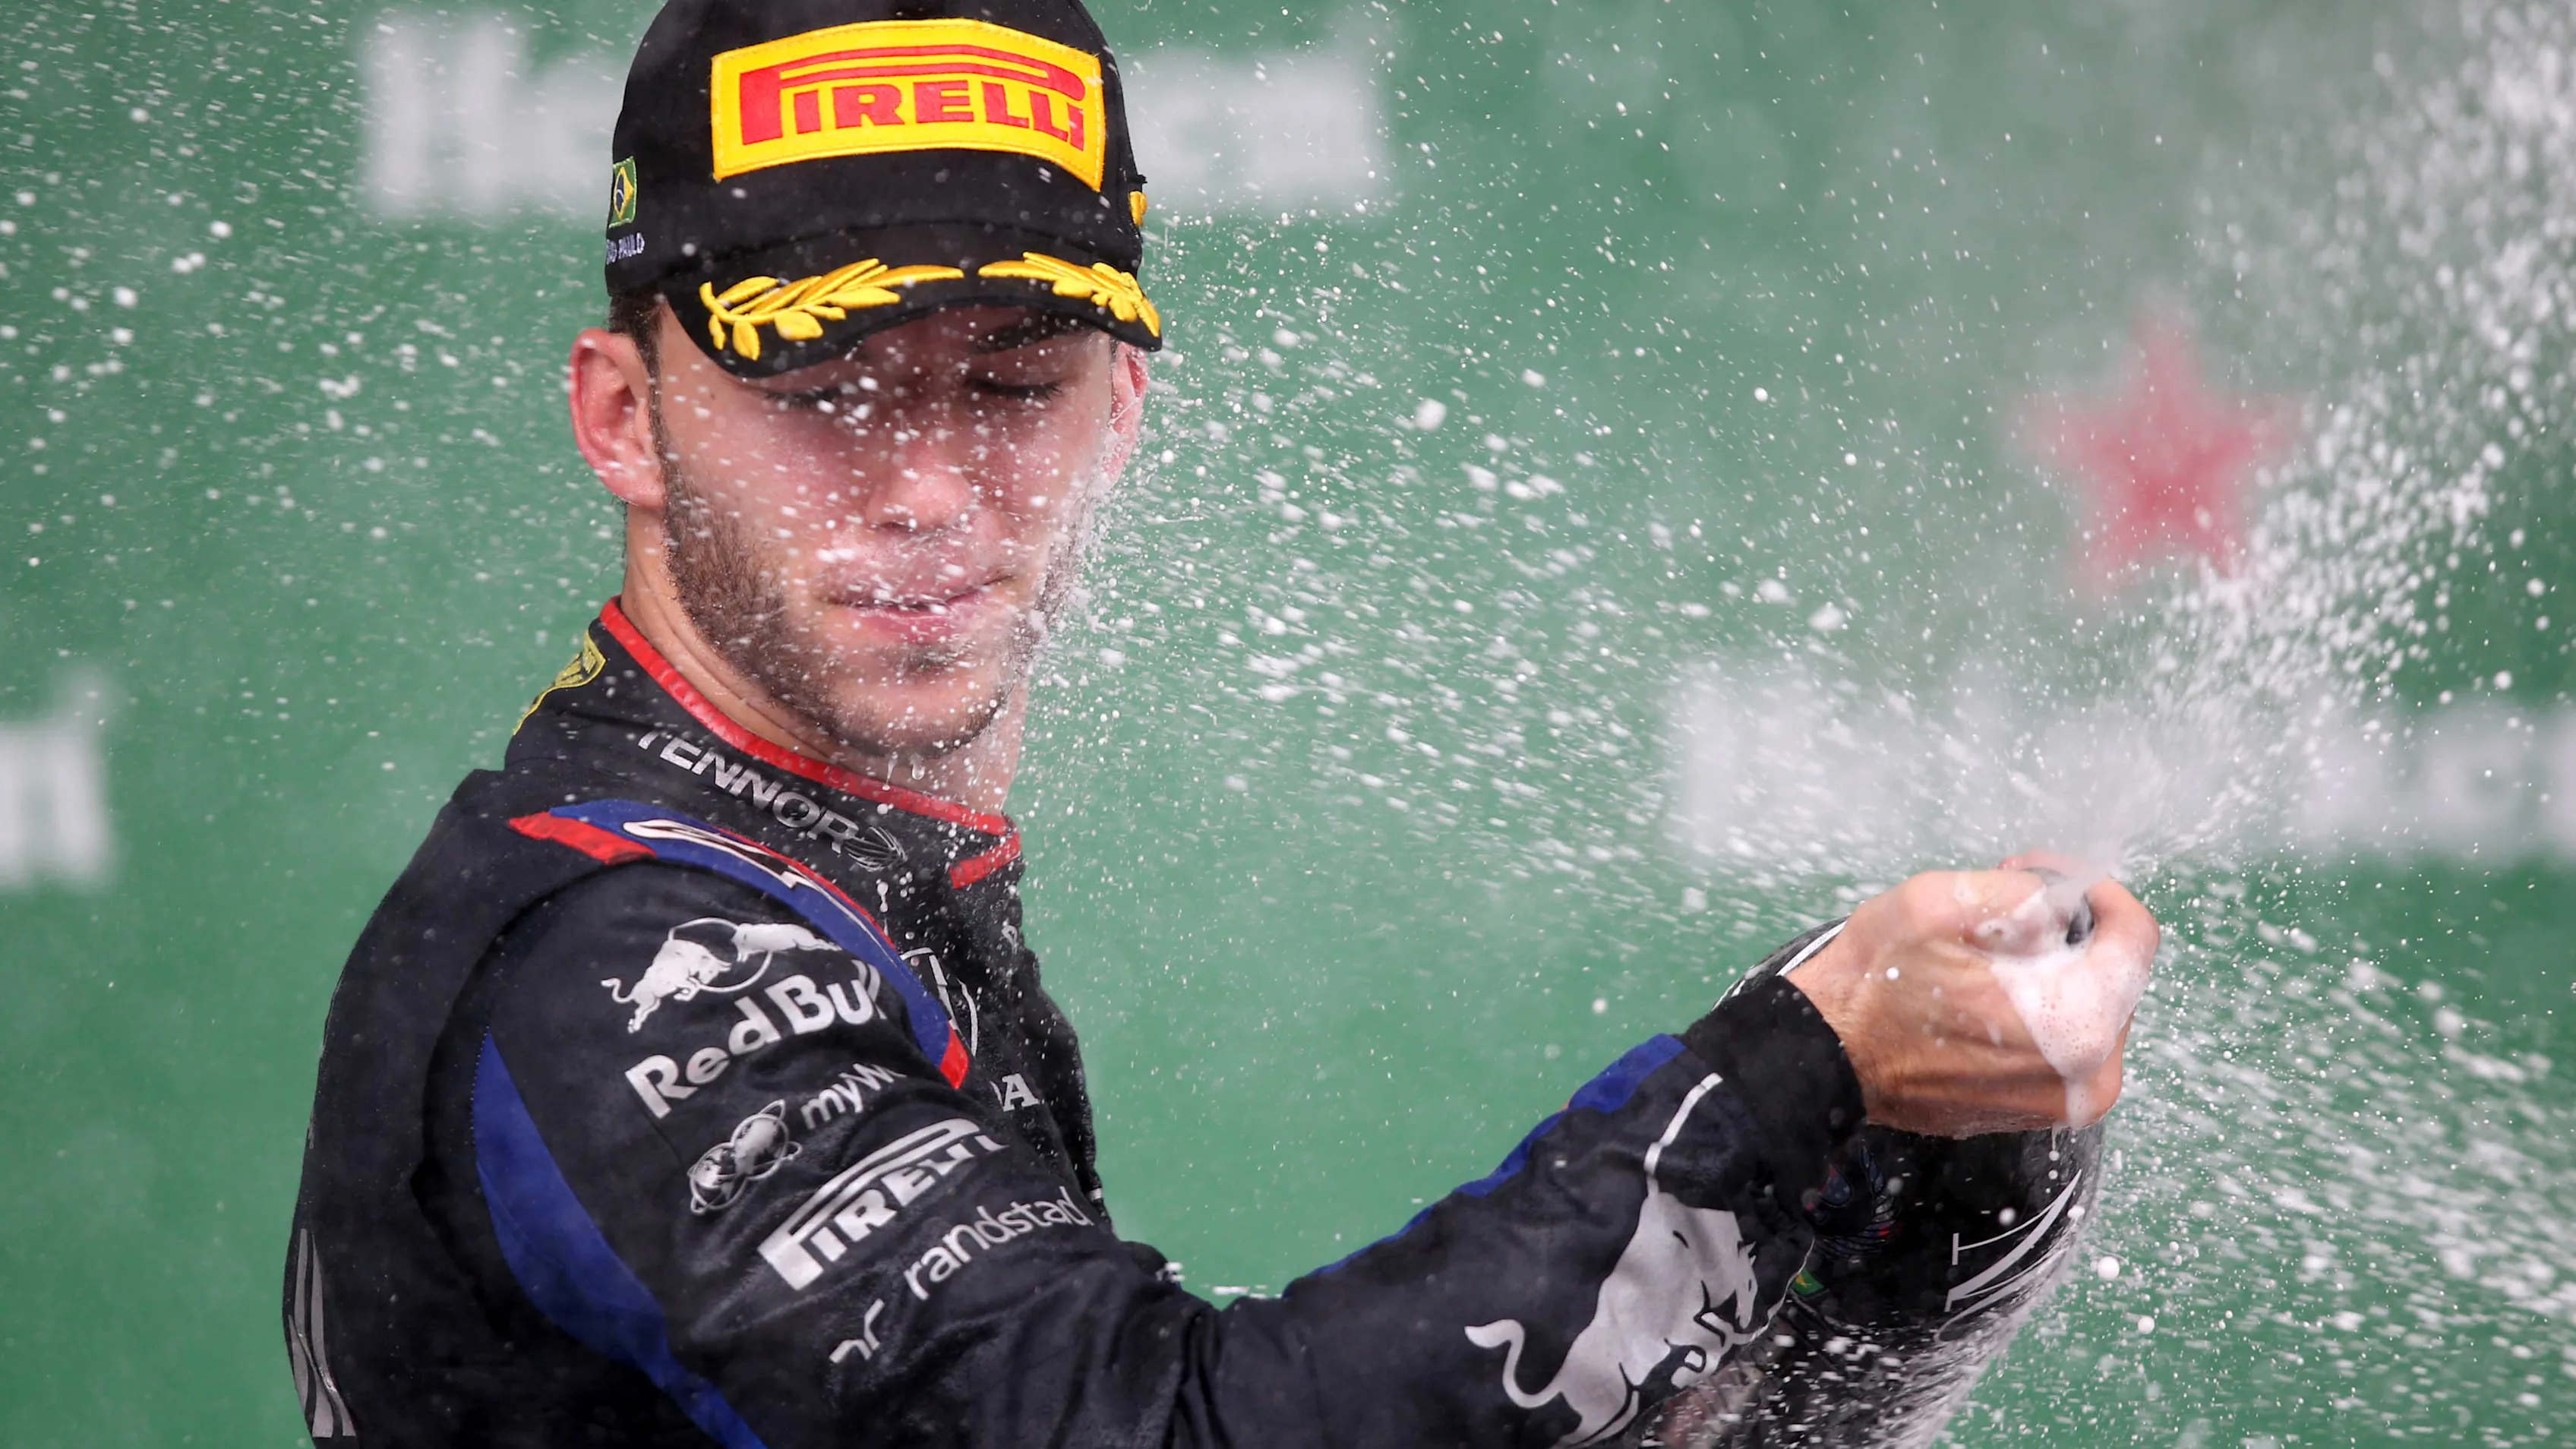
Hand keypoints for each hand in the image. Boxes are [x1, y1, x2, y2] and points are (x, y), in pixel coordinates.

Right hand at [1786, 856, 2159, 1136]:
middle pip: (2113, 975)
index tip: (2049, 879)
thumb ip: (2025, 891)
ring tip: (1983, 957)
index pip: (2137, 937)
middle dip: (2067, 934)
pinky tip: (1980, 998)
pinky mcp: (2038, 1114)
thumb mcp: (1941, 900)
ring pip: (2087, 1010)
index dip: (2096, 890)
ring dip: (2051, 975)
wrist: (1822, 1058)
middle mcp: (2088, 1074)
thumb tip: (2065, 901)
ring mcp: (2063, 1103)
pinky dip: (2034, 1014)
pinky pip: (2060, 1046)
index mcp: (2077, 1020)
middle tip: (2001, 914)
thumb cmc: (1874, 983)